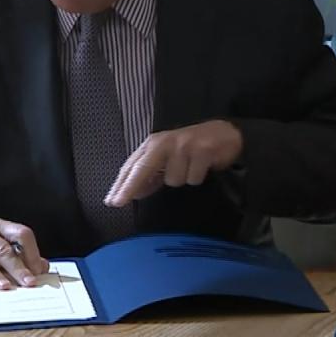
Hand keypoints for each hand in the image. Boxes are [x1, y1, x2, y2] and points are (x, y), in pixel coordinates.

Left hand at [104, 120, 242, 205]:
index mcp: (154, 143)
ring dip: (182, 179)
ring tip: (191, 167)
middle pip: (143, 168)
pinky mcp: (202, 151)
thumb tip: (134, 192)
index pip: (133, 165)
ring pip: (173, 180)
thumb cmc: (192, 148)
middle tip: (117, 203)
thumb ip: (151, 174)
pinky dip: (197, 177)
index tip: (111, 201)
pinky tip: (202, 167)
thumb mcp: (168, 158)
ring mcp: (184, 146)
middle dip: (129, 187)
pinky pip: (193, 178)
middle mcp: (165, 142)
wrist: (224, 133)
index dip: (121, 184)